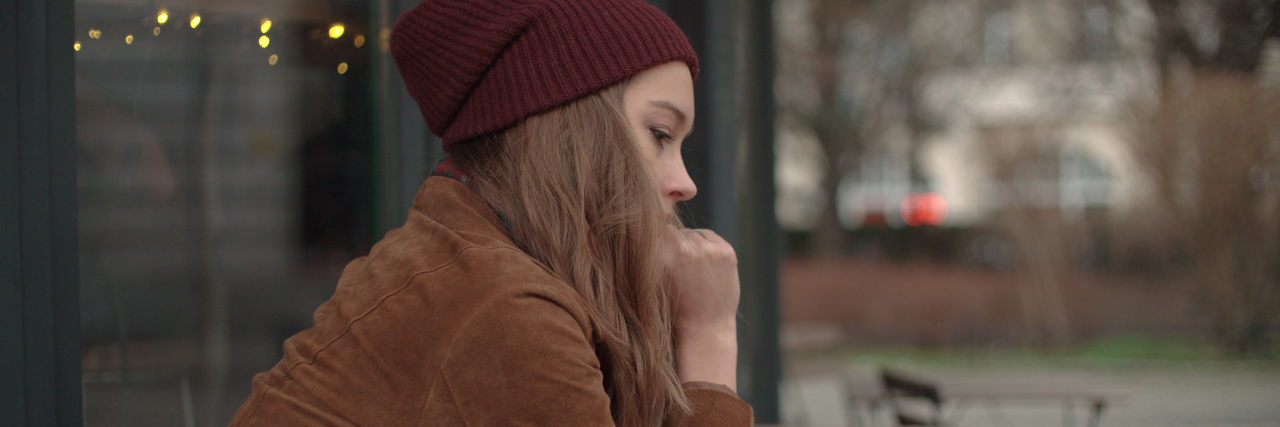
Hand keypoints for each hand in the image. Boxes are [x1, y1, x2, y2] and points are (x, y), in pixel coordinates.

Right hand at [664, 225, 739, 390]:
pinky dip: (708, 245)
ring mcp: (709, 250)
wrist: (705, 328)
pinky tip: (706, 265)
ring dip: (693, 244)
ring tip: (694, 268)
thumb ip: (653, 255)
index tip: (662, 250)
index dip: (659, 239)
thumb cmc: (676, 307)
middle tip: (681, 265)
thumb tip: (647, 227)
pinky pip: (710, 235)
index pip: (657, 229)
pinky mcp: (726, 252)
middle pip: (677, 231)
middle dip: (677, 244)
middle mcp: (686, 250)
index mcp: (664, 257)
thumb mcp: (655, 281)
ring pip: (694, 233)